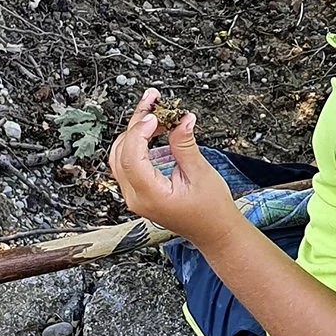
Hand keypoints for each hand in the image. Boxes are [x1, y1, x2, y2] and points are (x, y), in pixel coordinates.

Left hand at [109, 89, 243, 246]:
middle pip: (121, 152)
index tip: (155, 114)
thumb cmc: (211, 211)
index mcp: (149, 196)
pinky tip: (156, 131)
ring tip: (157, 114)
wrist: (215, 232)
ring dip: (136, 132)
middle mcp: (136, 197)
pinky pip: (129, 163)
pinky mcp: (140, 191)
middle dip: (137, 124)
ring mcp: (135, 195)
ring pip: (121, 156)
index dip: (140, 131)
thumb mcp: (201, 174)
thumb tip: (181, 119)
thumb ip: (185, 145)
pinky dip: (138, 144)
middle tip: (155, 103)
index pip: (131, 157)